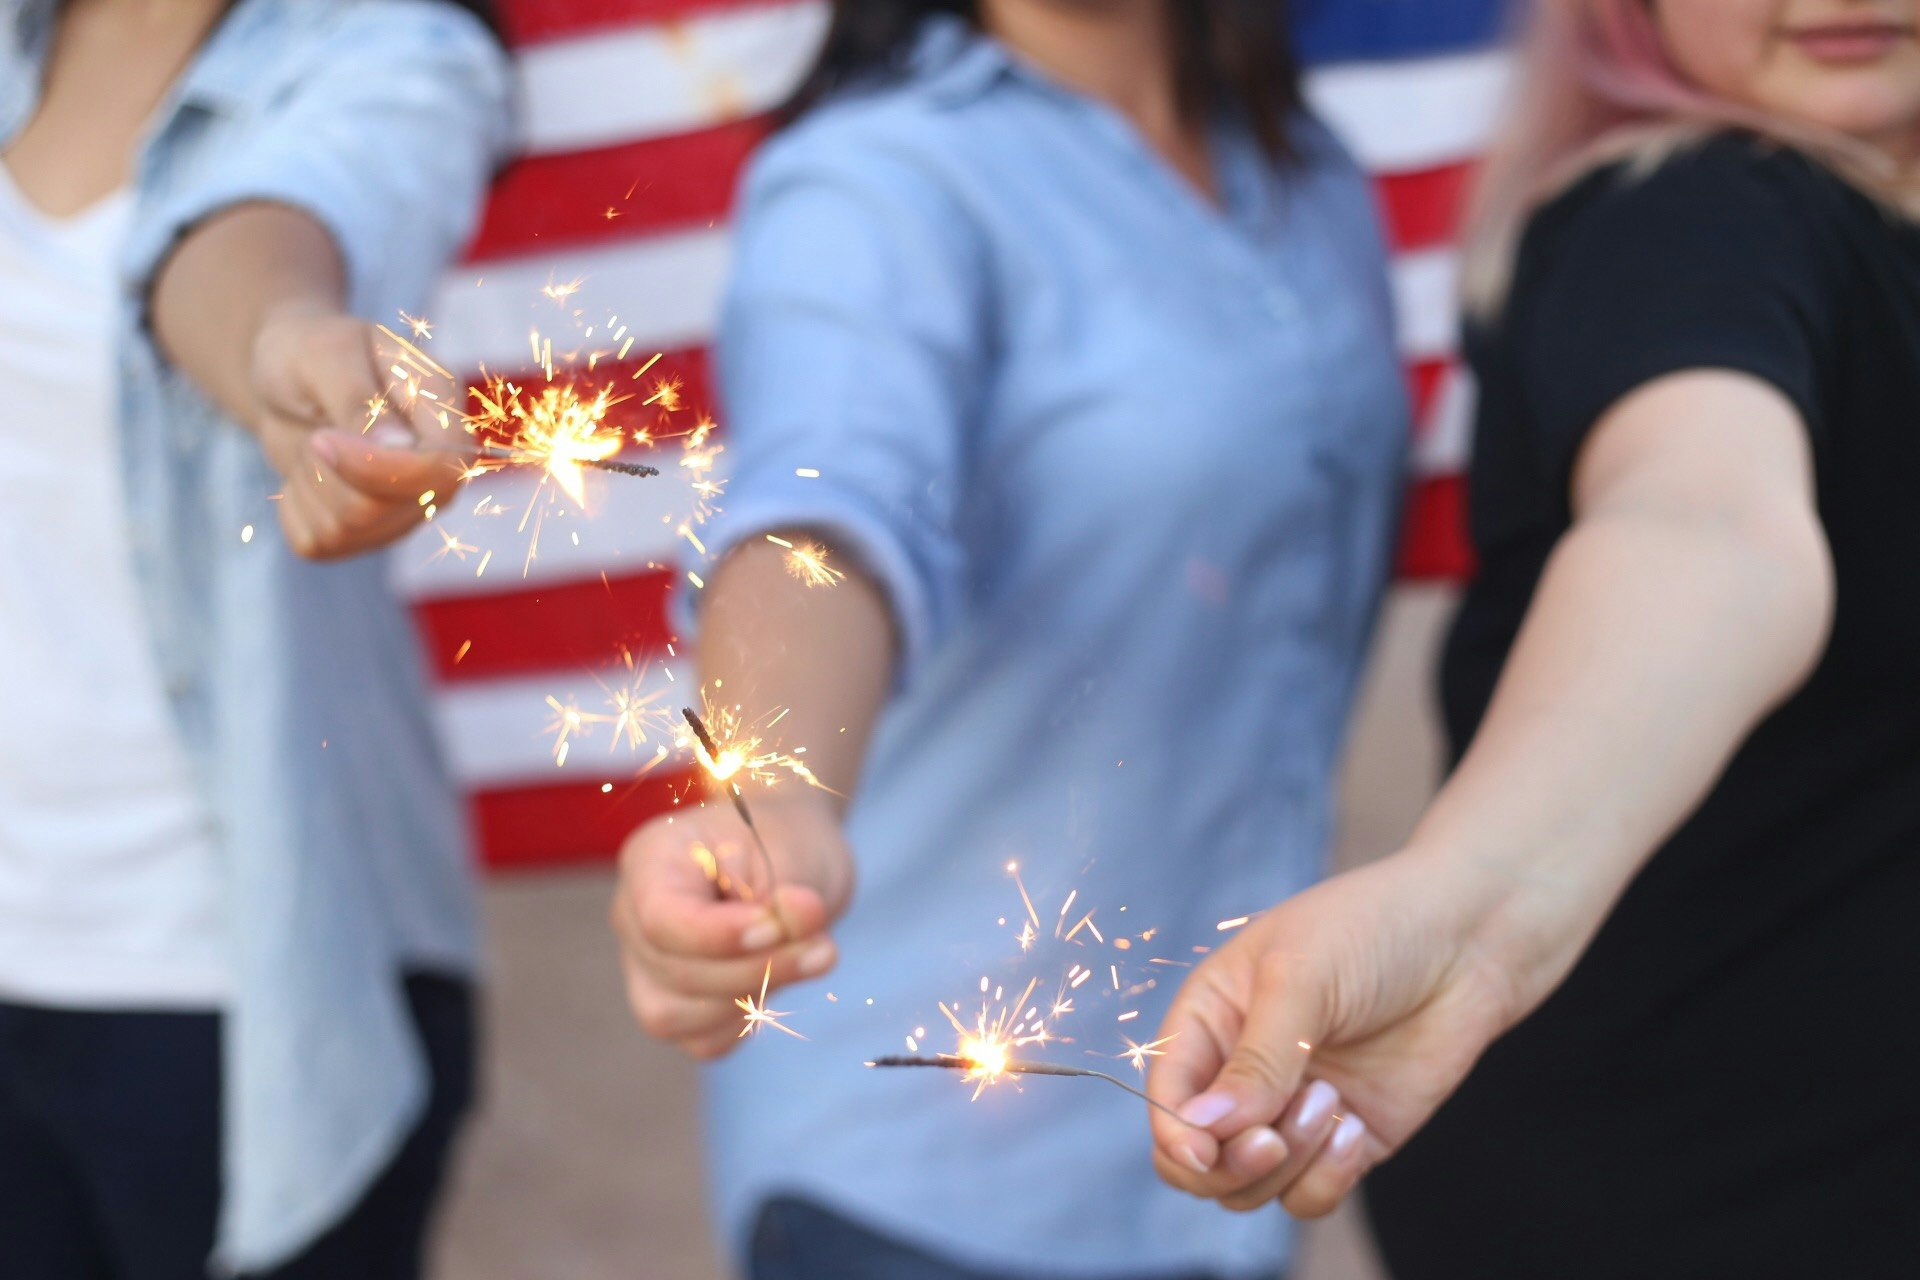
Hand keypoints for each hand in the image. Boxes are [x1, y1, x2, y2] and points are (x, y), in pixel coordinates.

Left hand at [249, 303, 475, 558]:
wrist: (287, 378)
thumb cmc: (310, 351)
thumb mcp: (324, 354)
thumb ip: (359, 398)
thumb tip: (399, 446)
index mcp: (443, 414)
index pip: (442, 469)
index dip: (380, 468)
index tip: (321, 439)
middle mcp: (436, 472)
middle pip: (384, 508)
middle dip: (328, 470)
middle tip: (317, 429)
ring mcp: (404, 510)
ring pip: (347, 529)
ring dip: (309, 483)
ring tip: (316, 443)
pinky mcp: (363, 534)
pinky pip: (318, 542)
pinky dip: (294, 506)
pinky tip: (308, 471)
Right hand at [611, 789, 854, 1060]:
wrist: (787, 857)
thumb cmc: (783, 842)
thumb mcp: (795, 848)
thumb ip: (792, 886)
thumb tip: (798, 919)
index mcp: (652, 859)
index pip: (661, 919)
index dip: (719, 937)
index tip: (777, 927)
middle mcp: (632, 916)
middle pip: (675, 971)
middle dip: (757, 969)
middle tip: (824, 948)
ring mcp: (644, 966)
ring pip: (678, 1017)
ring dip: (755, 998)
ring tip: (813, 956)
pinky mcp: (673, 1006)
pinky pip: (703, 1039)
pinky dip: (748, 1020)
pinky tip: (780, 979)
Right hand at [1146, 852, 1530, 1217]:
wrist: (1470, 938)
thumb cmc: (1372, 930)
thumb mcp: (1300, 977)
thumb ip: (1255, 1059)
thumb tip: (1203, 1126)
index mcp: (1211, 1019)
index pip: (1168, 1096)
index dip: (1176, 1133)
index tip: (1206, 1150)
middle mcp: (1242, 1071)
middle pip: (1198, 1160)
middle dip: (1229, 1164)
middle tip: (1272, 1140)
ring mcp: (1293, 1110)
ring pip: (1252, 1187)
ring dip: (1288, 1163)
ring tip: (1333, 1105)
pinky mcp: (1345, 1139)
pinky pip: (1309, 1196)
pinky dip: (1326, 1180)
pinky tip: (1356, 1129)